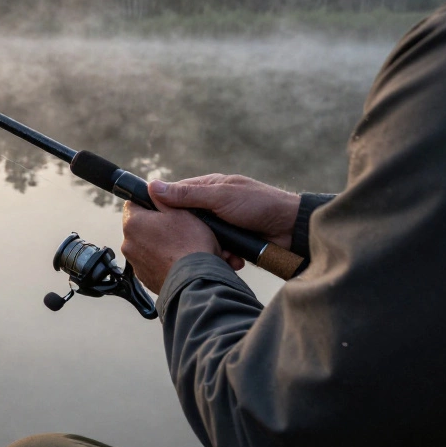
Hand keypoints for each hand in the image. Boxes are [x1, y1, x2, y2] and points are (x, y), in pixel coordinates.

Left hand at [121, 192, 219, 293]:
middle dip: (154, 224)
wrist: (196, 281)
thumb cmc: (190, 244)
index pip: (133, 203)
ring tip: (180, 246)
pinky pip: (152, 263)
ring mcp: (135, 263)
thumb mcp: (181, 211)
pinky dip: (162, 261)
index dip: (149, 203)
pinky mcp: (145, 278)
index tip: (163, 207)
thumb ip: (162, 197)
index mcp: (133, 222)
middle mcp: (128, 243)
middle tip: (177, 227)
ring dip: (158, 244)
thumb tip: (152, 187)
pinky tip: (178, 261)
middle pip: (139, 226)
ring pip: (145, 246)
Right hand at [151, 175, 300, 266]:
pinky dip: (223, 257)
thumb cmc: (259, 204)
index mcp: (207, 188)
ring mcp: (221, 225)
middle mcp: (211, 206)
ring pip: (200, 240)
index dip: (165, 208)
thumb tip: (153, 186)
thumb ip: (188, 194)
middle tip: (194, 241)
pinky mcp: (231, 243)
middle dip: (190, 234)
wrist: (292, 229)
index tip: (157, 222)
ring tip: (220, 252)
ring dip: (209, 248)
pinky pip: (216, 252)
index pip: (174, 196)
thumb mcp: (221, 197)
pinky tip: (231, 259)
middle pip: (185, 222)